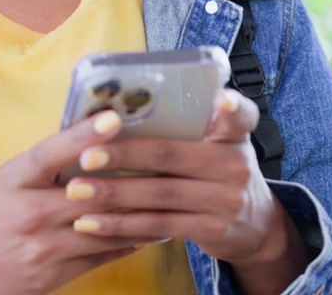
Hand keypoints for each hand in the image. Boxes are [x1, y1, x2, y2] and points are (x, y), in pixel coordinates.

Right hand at [0, 110, 153, 294]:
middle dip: (132, 176)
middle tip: (168, 159)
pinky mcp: (51, 276)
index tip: (113, 117)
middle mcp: (27, 212)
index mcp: (8, 182)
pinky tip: (147, 231)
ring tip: (170, 195)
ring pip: (104, 226)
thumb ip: (34, 172)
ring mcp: (41, 247)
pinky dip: (126, 241)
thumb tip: (79, 149)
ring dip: (140, 211)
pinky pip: (99, 256)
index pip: (51, 151)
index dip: (83, 133)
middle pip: (91, 190)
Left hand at [63, 90, 311, 294]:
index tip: (221, 101)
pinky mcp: (210, 230)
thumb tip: (117, 113)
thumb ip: (190, 126)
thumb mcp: (220, 144)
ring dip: (114, 193)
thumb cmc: (220, 173)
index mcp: (234, 135)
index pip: (241, 115)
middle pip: (171, 155)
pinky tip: (92, 223)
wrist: (254, 227)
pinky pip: (158, 225)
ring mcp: (224, 200)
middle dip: (124, 155)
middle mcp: (234, 165)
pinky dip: (122, 224)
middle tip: (85, 156)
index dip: (232, 107)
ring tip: (76, 191)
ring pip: (160, 193)